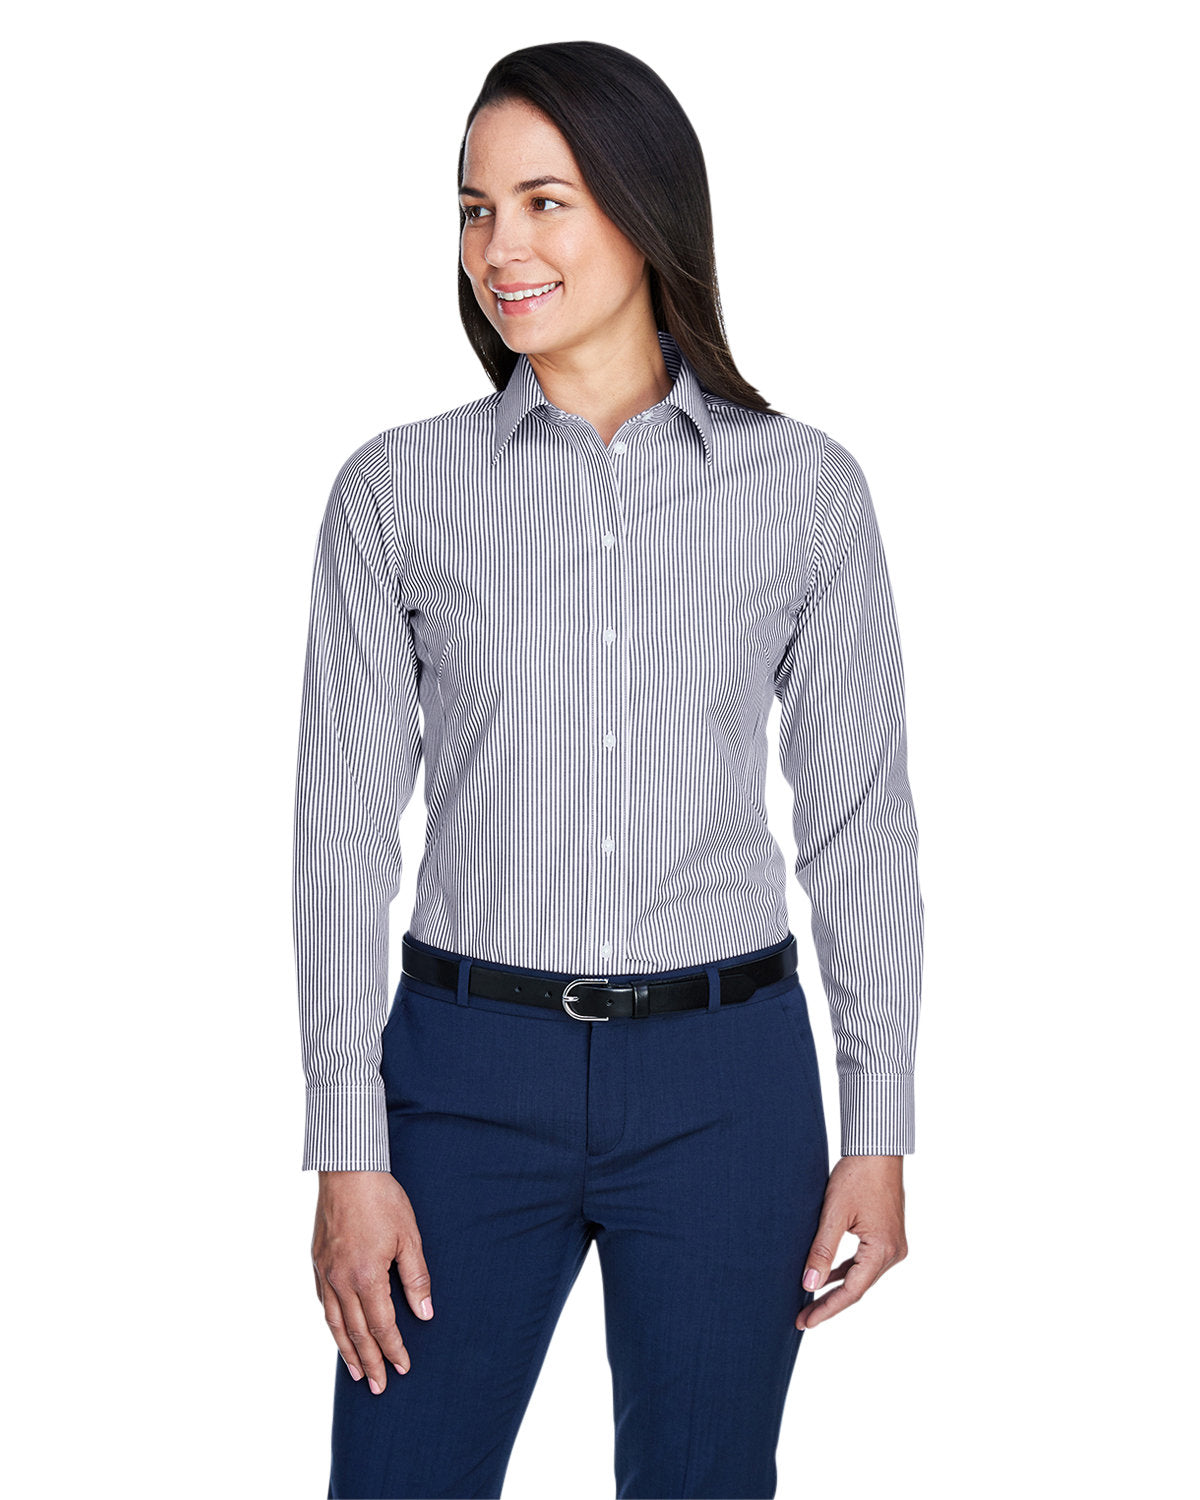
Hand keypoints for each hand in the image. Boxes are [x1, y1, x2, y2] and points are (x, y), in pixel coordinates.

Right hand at [312, 1169, 433, 1391]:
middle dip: (371, 1361)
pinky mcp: (317, 1261)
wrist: (348, 1171)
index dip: (394, 1349)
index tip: (403, 1367)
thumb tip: (424, 1313)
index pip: (382, 1326)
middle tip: (379, 1386)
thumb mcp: (410, 1237)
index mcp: (367, 1277)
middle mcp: (342, 1280)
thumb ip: (416, 1278)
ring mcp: (325, 1272)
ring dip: (347, 1350)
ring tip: (357, 1372)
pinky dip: (331, 1323)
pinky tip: (337, 1331)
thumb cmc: (382, 1200)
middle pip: (357, 1332)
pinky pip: (322, 1302)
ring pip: (335, 1322)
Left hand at [797, 1154, 906, 1329]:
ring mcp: (894, 1245)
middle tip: (802, 1317)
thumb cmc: (856, 1175)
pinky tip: (828, 1276)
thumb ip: (822, 1250)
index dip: (826, 1308)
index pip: (852, 1291)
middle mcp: (894, 1252)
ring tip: (810, 1302)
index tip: (804, 1322)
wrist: (877, 1150)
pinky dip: (847, 1270)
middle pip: (858, 1288)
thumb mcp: (834, 1213)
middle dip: (829, 1302)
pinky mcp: (889, 1236)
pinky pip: (866, 1262)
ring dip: (838, 1288)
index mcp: (882, 1250)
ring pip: (862, 1276)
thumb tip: (809, 1284)